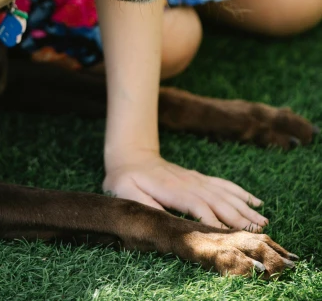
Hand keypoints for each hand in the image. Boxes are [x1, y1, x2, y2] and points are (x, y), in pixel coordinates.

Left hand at [104, 149, 267, 230]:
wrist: (131, 154)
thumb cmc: (125, 178)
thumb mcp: (125, 192)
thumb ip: (144, 205)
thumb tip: (161, 220)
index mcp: (172, 189)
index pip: (197, 206)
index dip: (213, 220)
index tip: (229, 235)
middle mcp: (189, 182)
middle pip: (218, 200)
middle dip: (239, 217)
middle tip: (258, 232)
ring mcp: (196, 178)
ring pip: (225, 193)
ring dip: (245, 207)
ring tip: (263, 221)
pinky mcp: (199, 178)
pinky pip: (223, 184)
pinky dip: (241, 192)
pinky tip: (256, 201)